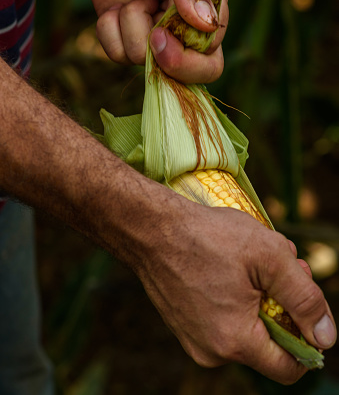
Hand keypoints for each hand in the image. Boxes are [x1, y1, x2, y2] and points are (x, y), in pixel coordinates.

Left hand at [85, 0, 228, 82]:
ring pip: (147, 63)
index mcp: (209, 6)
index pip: (212, 52)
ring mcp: (160, 39)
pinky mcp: (131, 43)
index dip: (188, 54)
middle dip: (167, 61)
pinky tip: (115, 10)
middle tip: (151, 35)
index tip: (160, 32)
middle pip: (194, 73)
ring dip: (130, 26)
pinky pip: (119, 56)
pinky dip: (109, 31)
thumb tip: (207, 23)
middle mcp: (188, 28)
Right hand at [135, 198, 335, 383]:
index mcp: (235, 340)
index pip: (289, 367)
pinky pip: (222, 321)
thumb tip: (327, 337)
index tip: (304, 305)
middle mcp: (211, 351)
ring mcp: (193, 339)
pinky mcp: (183, 323)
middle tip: (282, 267)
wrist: (151, 228)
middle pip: (267, 343)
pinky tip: (231, 267)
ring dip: (259, 300)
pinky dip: (236, 299)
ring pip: (245, 329)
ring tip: (253, 262)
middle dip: (282, 307)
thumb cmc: (207, 236)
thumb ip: (304, 298)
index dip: (308, 338)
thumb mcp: (269, 256)